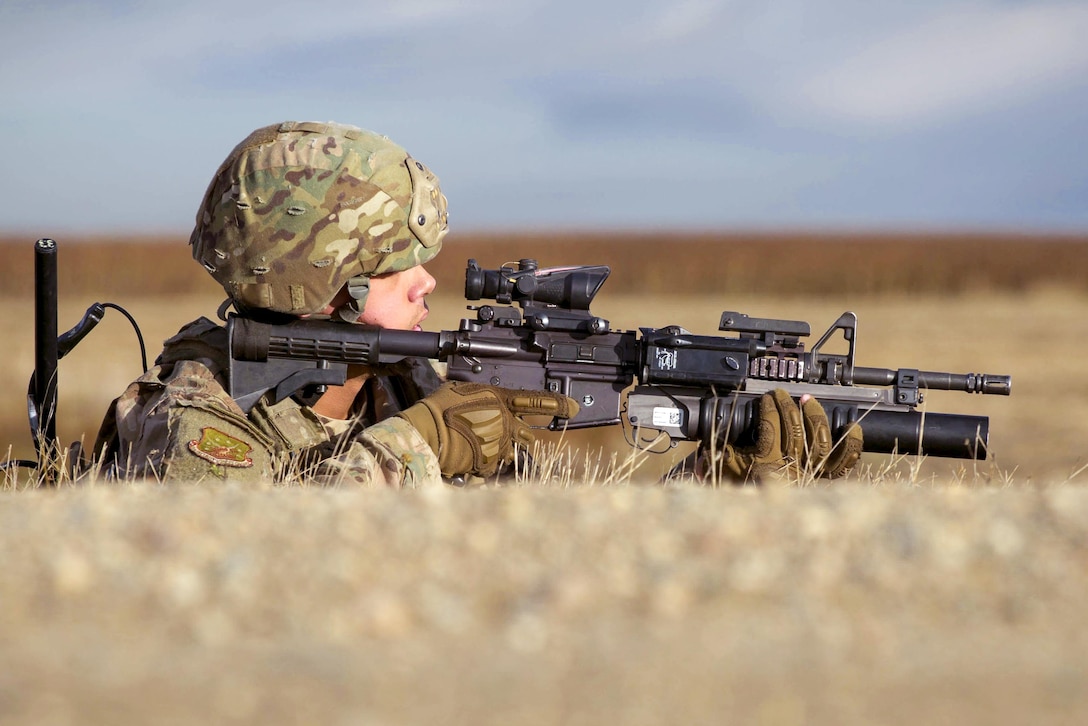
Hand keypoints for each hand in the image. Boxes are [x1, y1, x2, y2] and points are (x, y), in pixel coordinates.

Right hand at [396, 382, 578, 477]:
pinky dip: (486, 463)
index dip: (558, 404)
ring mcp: (500, 444)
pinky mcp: (491, 463)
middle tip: (501, 433)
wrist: (427, 433)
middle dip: (520, 435)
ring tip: (477, 445)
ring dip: (501, 450)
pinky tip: (470, 456)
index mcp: (501, 400)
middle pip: (527, 434)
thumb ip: (481, 396)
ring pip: (512, 451)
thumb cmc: (440, 408)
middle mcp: (506, 422)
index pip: (538, 401)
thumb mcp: (462, 390)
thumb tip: (481, 398)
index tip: (573, 408)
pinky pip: (496, 465)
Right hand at [698, 389, 862, 482]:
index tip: (766, 398)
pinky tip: (851, 426)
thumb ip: (719, 446)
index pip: (771, 427)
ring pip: (821, 442)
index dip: (770, 408)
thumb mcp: (721, 468)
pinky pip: (843, 463)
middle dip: (790, 408)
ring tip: (807, 401)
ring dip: (815, 417)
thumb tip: (713, 422)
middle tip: (783, 395)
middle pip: (797, 432)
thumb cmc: (736, 491)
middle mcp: (790, 471)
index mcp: (763, 466)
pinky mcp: (823, 480)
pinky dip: (851, 444)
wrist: (757, 524)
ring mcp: (810, 476)